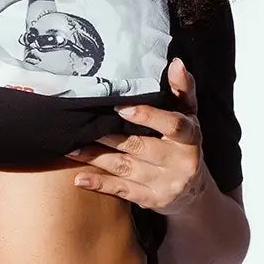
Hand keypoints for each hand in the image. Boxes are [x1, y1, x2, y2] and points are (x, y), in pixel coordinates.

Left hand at [65, 57, 208, 215]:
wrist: (192, 191)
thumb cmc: (184, 143)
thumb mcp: (189, 115)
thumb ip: (182, 89)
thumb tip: (175, 63)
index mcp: (190, 137)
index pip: (172, 125)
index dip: (146, 116)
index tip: (120, 108)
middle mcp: (181, 162)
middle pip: (140, 147)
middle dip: (110, 137)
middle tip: (83, 126)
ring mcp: (166, 184)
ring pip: (126, 168)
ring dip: (96, 158)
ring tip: (71, 148)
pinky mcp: (151, 200)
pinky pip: (123, 191)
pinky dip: (100, 185)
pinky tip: (80, 179)